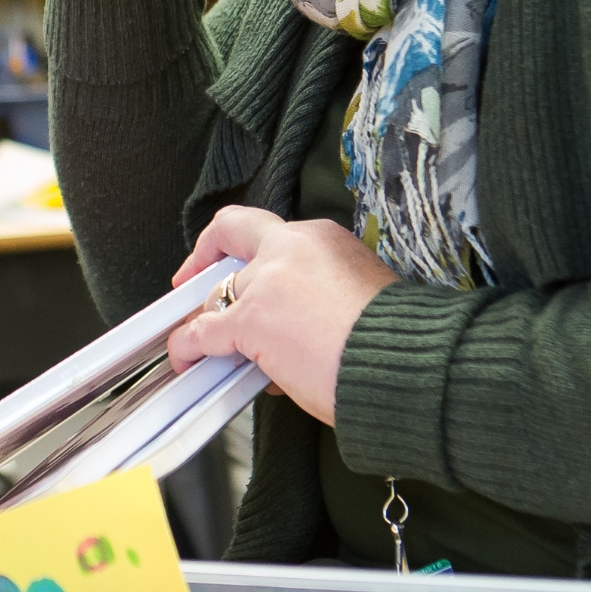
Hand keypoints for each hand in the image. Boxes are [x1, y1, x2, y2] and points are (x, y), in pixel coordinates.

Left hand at [166, 206, 398, 424]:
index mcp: (321, 238)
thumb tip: (294, 326)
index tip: (228, 259)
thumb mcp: (359, 292)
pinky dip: (188, 348)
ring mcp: (267, 282)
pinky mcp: (251, 319)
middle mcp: (290, 248)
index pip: (267, 230)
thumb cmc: (396, 340)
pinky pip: (203, 333)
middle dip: (204, 258)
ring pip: (216, 294)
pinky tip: (187, 361)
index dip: (240, 243)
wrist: (403, 361)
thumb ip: (318, 294)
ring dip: (205, 321)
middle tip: (190, 285)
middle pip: (231, 236)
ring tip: (199, 346)